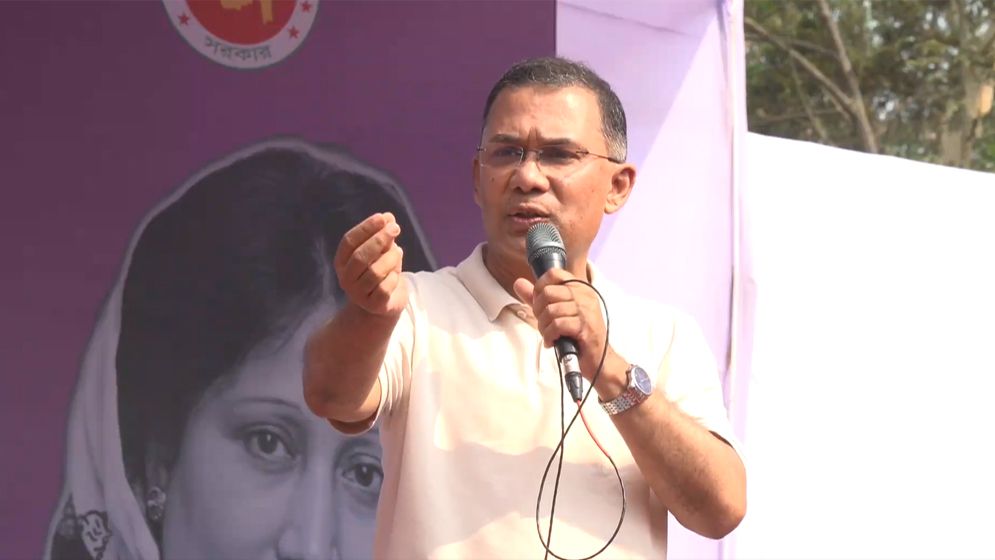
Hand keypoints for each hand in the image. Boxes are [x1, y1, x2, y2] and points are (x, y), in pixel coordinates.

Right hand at [334, 212, 407, 316]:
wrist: (383, 304)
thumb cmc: (380, 271)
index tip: (382, 218)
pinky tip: (397, 273)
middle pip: (360, 257)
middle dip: (379, 240)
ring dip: (390, 258)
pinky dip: (394, 276)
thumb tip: (389, 217)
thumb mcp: (381, 251)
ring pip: (375, 272)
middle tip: (395, 228)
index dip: (365, 228)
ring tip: (398, 252)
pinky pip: (385, 287)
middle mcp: (346, 278)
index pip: (349, 241)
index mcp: (342, 261)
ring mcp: (358, 293)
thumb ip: (383, 235)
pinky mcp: (374, 305)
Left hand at [512, 269, 625, 387]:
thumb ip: (537, 298)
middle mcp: (585, 295)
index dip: (540, 288)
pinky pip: (557, 325)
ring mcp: (586, 310)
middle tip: (545, 324)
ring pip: (550, 310)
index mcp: (580, 288)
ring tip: (550, 335)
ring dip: (544, 327)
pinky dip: (550, 336)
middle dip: (539, 311)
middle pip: (548, 292)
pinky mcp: (585, 326)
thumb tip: (518, 283)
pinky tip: (553, 341)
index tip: (541, 305)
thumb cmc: (578, 335)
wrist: (599, 360)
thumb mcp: (557, 312)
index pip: (553, 273)